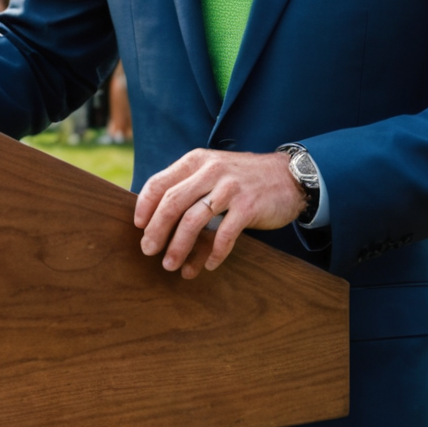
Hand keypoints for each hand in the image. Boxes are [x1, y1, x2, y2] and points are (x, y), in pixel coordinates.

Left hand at [133, 149, 305, 279]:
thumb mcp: (212, 169)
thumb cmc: (243, 179)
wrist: (289, 176)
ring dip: (179, 247)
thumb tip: (156, 216)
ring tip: (171, 265)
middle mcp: (211, 171)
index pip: (159, 182)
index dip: (144, 206)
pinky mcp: (249, 206)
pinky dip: (214, 253)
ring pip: (194, 221)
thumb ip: (188, 184)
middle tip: (148, 251)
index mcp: (196, 161)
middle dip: (156, 230)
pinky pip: (225, 235)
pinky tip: (209, 265)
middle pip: (172, 203)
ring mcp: (230, 188)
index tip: (138, 226)